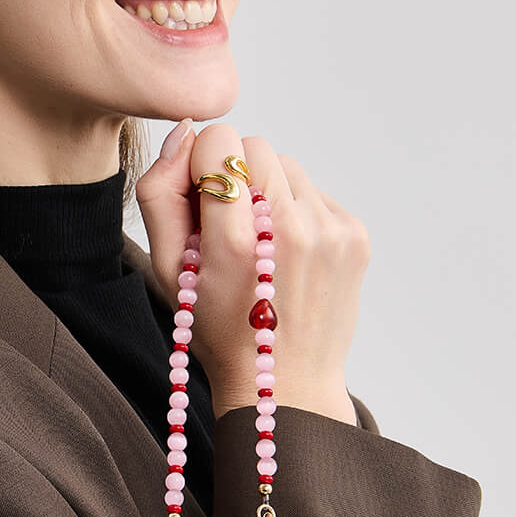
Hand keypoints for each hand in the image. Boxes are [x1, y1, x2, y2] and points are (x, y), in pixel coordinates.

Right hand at [135, 119, 369, 417]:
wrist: (284, 385)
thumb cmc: (216, 329)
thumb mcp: (167, 269)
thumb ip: (160, 193)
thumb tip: (185, 131)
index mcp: (236, 242)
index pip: (220, 141)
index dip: (203, 167)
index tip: (203, 206)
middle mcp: (290, 231)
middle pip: (255, 146)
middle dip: (238, 177)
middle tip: (232, 229)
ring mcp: (330, 232)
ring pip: (287, 165)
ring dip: (270, 193)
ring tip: (262, 246)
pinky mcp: (355, 235)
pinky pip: (316, 191)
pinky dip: (298, 212)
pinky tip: (287, 256)